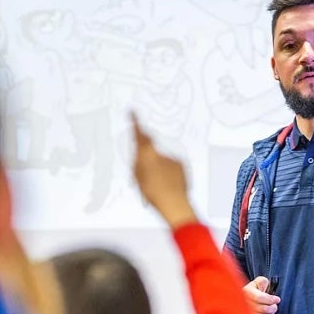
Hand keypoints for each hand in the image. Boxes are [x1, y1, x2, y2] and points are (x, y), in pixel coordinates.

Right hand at [130, 111, 196, 228]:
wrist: (173, 202)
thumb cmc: (153, 192)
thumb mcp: (137, 177)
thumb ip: (137, 164)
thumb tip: (139, 158)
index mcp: (145, 153)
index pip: (138, 133)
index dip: (134, 121)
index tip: (132, 111)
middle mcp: (159, 152)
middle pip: (149, 150)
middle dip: (146, 159)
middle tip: (145, 176)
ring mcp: (171, 158)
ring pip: (161, 161)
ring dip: (158, 170)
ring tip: (157, 185)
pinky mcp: (180, 164)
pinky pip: (171, 167)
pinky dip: (168, 174)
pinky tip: (167, 184)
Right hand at [242, 276, 280, 313]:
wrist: (246, 300)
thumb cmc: (254, 291)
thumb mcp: (258, 282)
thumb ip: (262, 281)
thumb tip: (264, 284)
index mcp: (245, 292)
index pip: (260, 297)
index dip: (270, 299)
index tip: (277, 299)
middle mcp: (243, 303)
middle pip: (263, 308)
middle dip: (272, 307)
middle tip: (274, 306)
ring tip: (270, 311)